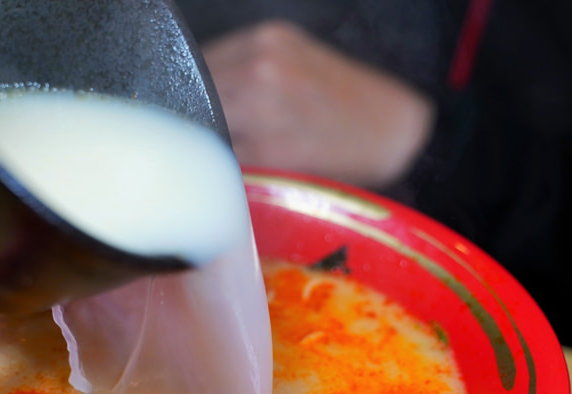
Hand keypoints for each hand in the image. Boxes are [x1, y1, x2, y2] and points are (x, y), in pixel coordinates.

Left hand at [202, 21, 435, 187]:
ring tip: (210, 158)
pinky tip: (229, 173)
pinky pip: (224, 159)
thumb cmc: (345, 105)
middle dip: (187, 119)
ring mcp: (264, 107)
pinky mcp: (271, 150)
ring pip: (202, 127)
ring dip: (200, 145)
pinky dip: (220, 166)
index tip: (177, 113)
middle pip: (191, 94)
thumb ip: (245, 73)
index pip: (194, 65)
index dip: (181, 93)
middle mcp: (260, 67)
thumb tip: (193, 99)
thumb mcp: (294, 65)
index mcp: (264, 41)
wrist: (394, 132)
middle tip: (190, 141)